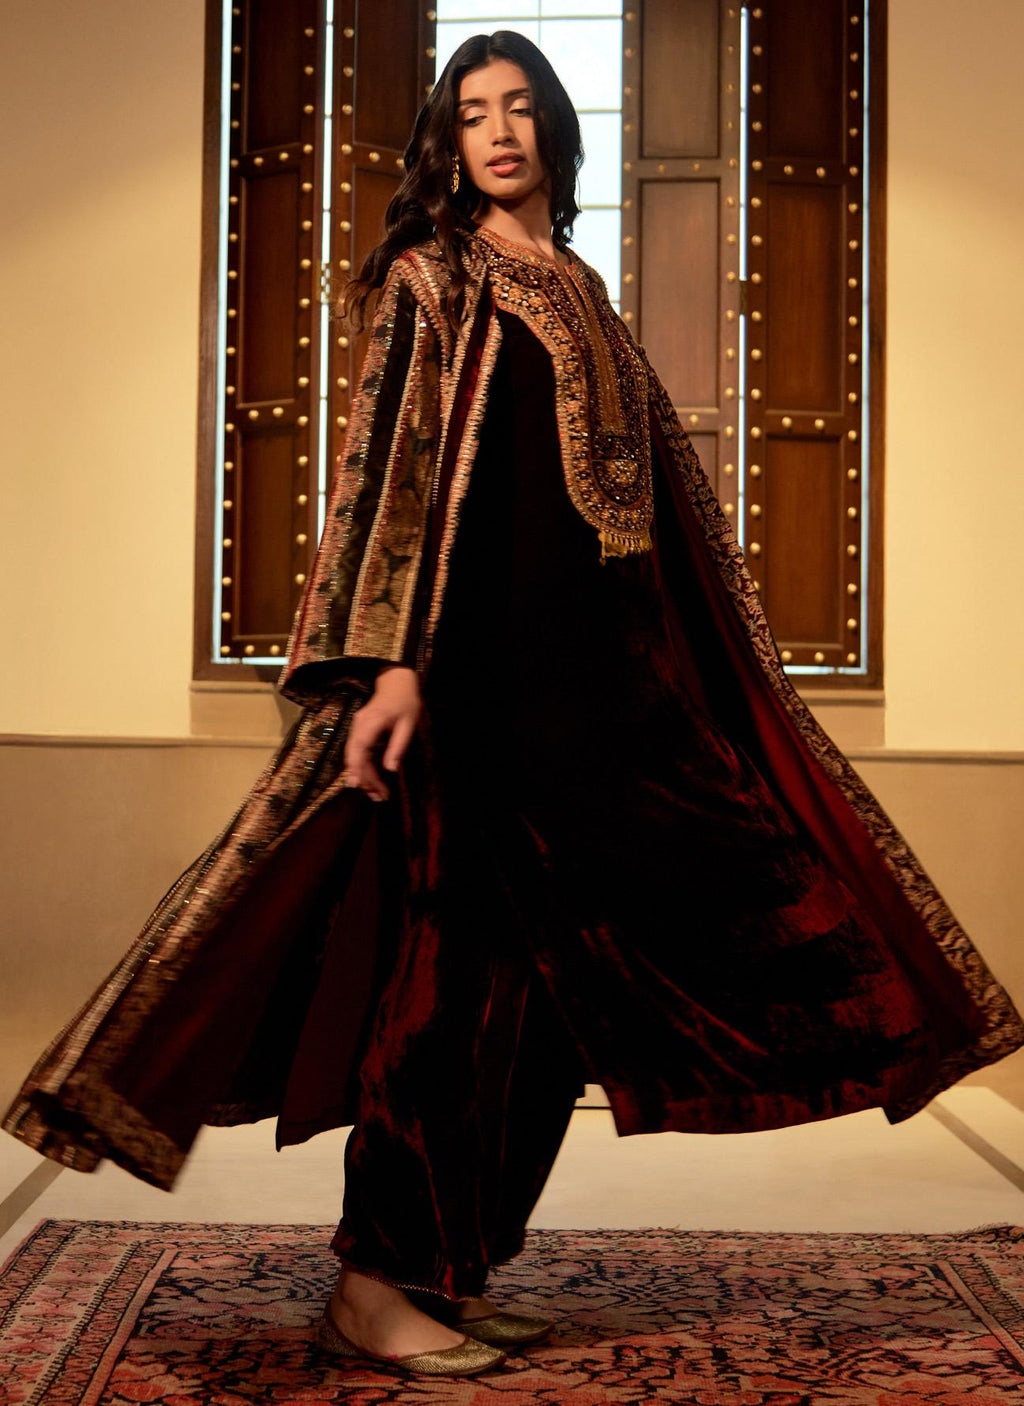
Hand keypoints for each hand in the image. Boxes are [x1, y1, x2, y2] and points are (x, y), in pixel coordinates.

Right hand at [343, 666, 420, 801]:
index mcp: (371, 722)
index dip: (355, 766)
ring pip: (354, 757)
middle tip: (379, 798)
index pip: (358, 747)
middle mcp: (358, 726)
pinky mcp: (359, 733)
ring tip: (378, 795)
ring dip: (364, 777)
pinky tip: (374, 782)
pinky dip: (364, 768)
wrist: (395, 682)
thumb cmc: (405, 702)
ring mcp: (356, 729)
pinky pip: (358, 753)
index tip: (354, 784)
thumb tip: (390, 769)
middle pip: (354, 756)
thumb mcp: (408, 724)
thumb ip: (398, 745)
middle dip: (364, 779)